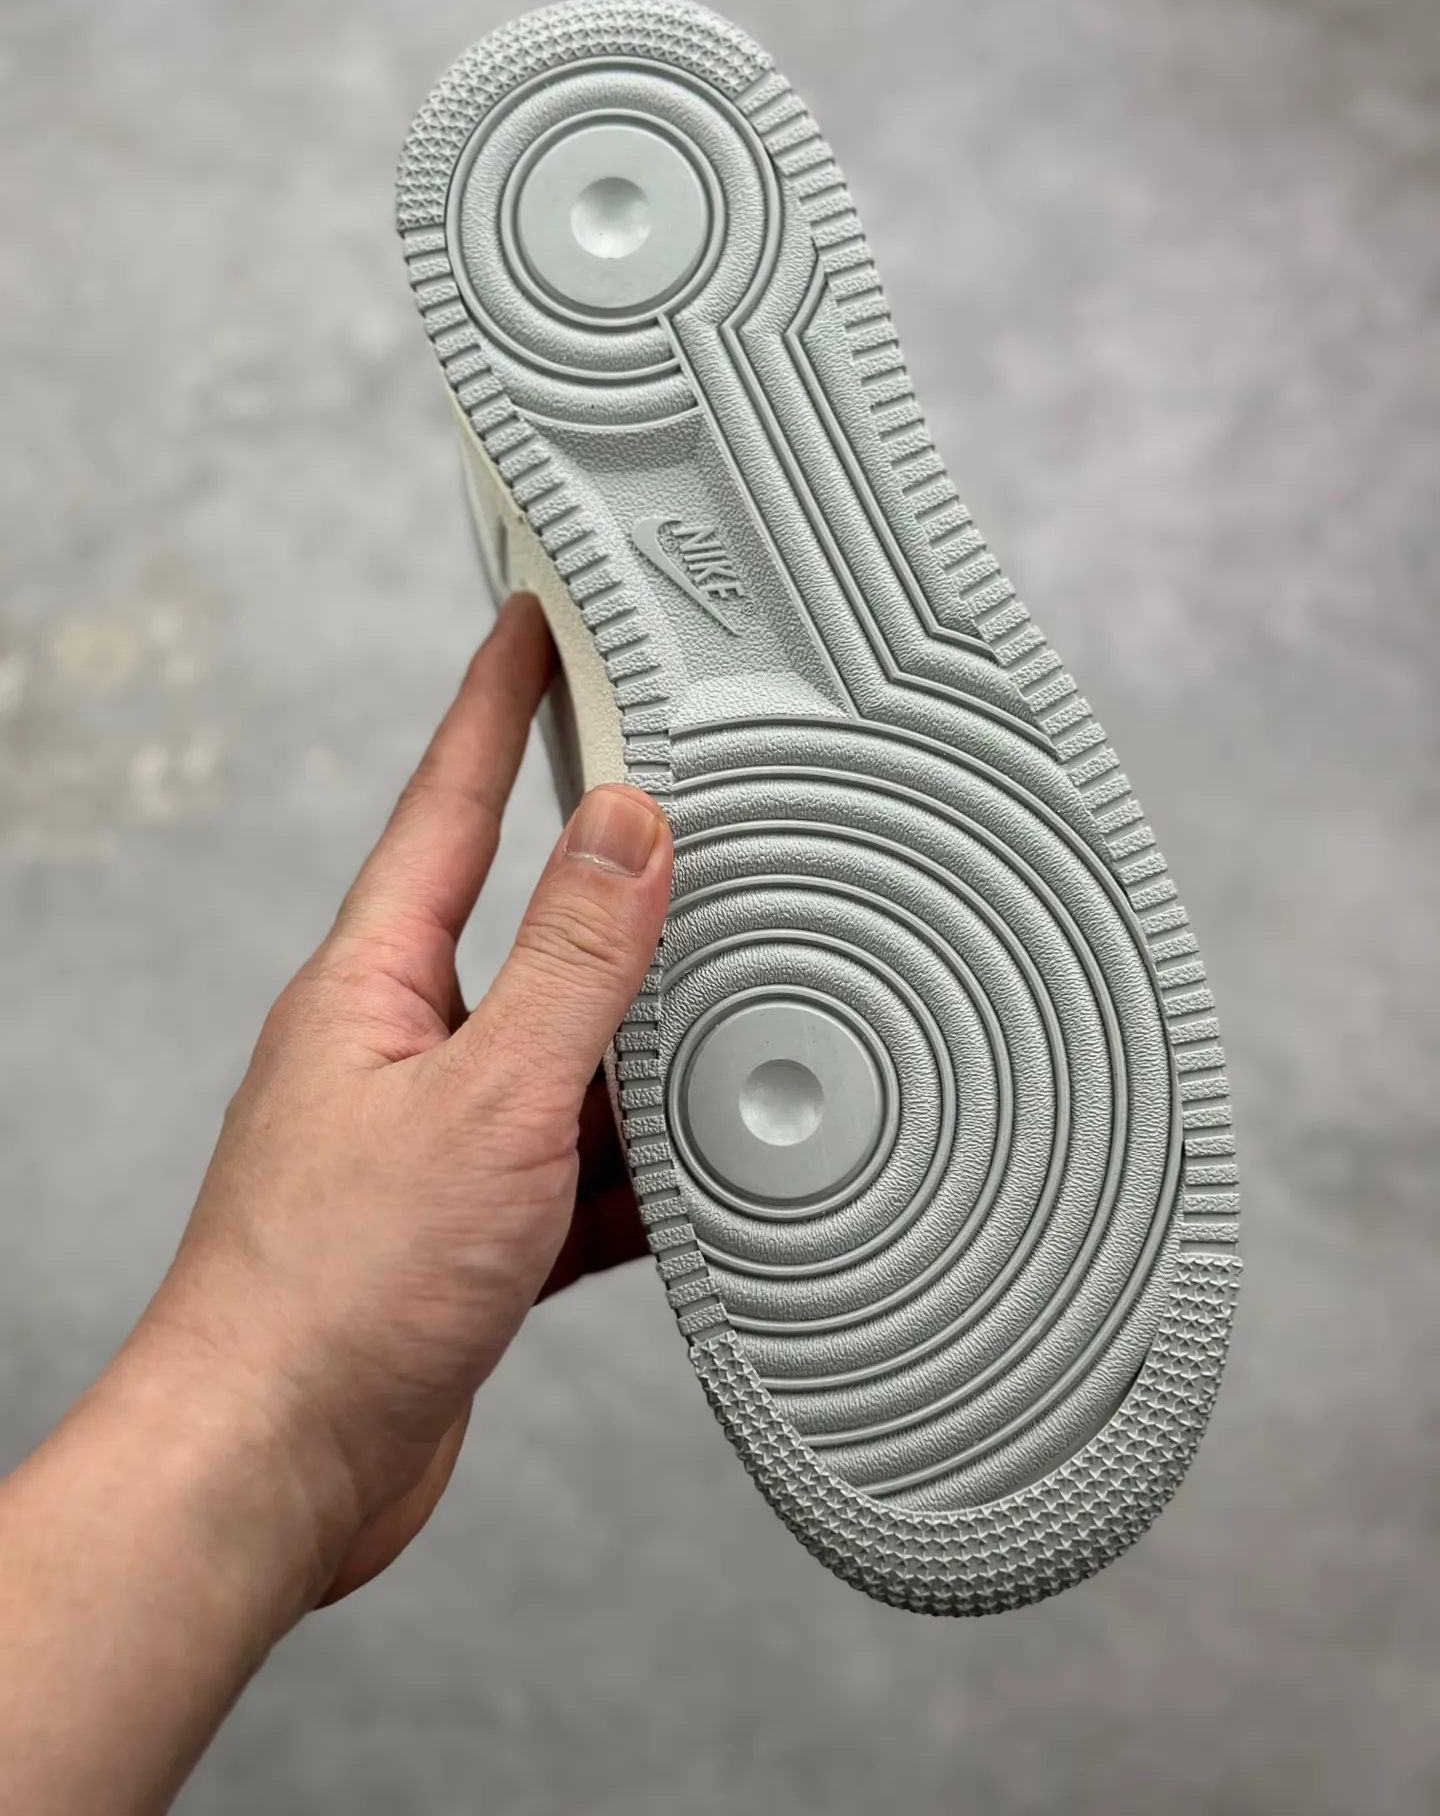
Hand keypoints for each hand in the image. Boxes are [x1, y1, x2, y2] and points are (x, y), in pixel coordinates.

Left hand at [136, 591, 670, 1603]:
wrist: (273, 1472)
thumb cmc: (336, 1289)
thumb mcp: (488, 1099)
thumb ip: (573, 962)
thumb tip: (629, 824)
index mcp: (377, 983)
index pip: (450, 801)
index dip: (498, 700)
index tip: (536, 618)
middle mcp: (398, 1044)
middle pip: (522, 926)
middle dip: (603, 872)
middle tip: (679, 799)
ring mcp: (432, 1138)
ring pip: (563, 1056)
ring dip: (637, 1048)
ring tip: (724, 1015)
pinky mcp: (466, 1228)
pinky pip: (571, 1167)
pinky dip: (632, 1171)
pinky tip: (690, 1181)